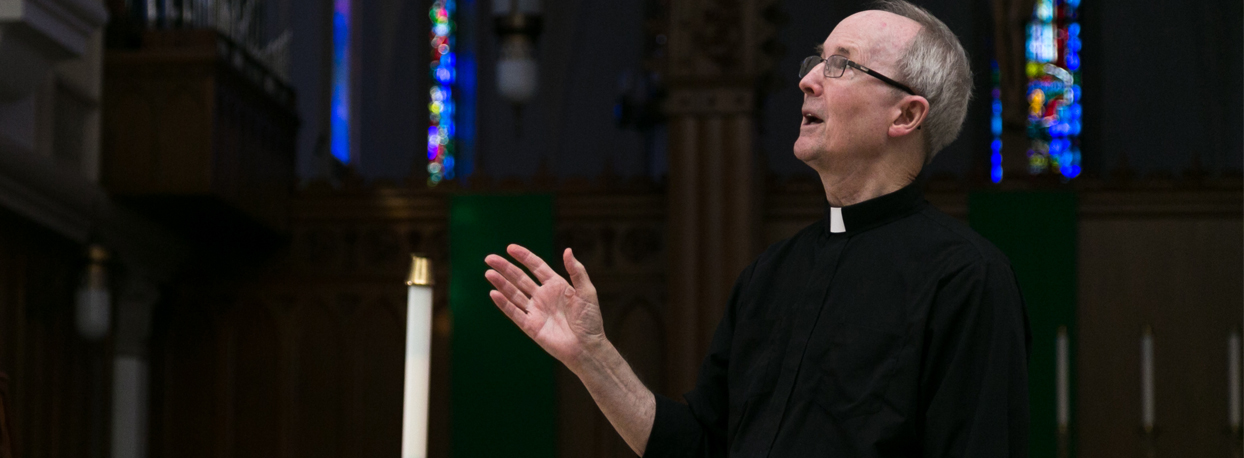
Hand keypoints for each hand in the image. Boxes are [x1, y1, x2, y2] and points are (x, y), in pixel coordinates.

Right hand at [484, 244, 604, 369]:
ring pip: (514, 293)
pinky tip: (494, 293)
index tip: (510, 248)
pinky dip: (504, 304)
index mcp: (556, 285)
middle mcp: (543, 296)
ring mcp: (535, 311)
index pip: (536, 266)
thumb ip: (577, 271)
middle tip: (490, 258)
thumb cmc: (590, 320)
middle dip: (505, 268)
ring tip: (488, 273)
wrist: (587, 347)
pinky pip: (514, 313)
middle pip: (520, 278)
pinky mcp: (530, 326)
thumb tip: (567, 250)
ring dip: (501, 283)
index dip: (524, 256)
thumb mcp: (587, 291)